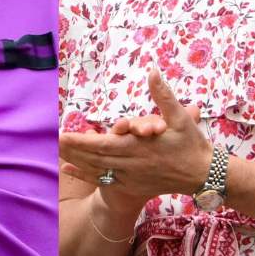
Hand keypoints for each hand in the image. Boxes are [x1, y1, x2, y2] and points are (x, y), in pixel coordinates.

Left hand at [60, 69, 208, 198]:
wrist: (204, 175)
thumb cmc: (192, 144)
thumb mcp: (181, 117)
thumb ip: (163, 95)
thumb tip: (153, 71)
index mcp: (138, 147)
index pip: (102, 145)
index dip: (80, 141)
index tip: (62, 135)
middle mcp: (130, 164)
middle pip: (94, 157)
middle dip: (71, 149)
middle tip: (51, 140)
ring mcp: (130, 177)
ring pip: (96, 169)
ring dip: (74, 160)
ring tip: (55, 151)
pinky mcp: (131, 185)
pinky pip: (103, 181)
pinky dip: (84, 175)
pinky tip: (67, 168)